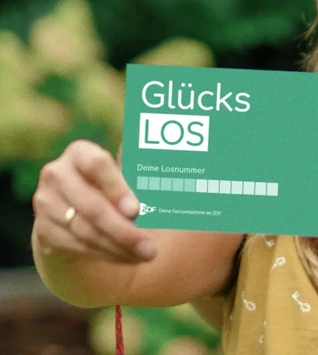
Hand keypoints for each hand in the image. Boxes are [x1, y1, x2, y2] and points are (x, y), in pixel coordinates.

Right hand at [32, 140, 155, 262]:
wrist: (77, 211)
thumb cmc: (115, 187)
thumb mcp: (128, 175)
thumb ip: (144, 172)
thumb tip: (181, 163)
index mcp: (80, 153)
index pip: (97, 165)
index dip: (117, 188)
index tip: (137, 210)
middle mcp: (56, 174)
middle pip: (92, 206)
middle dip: (124, 230)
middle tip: (151, 248)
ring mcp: (45, 203)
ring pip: (85, 230)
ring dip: (119, 247)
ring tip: (146, 254)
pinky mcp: (43, 230)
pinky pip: (77, 246)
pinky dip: (106, 254)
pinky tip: (128, 258)